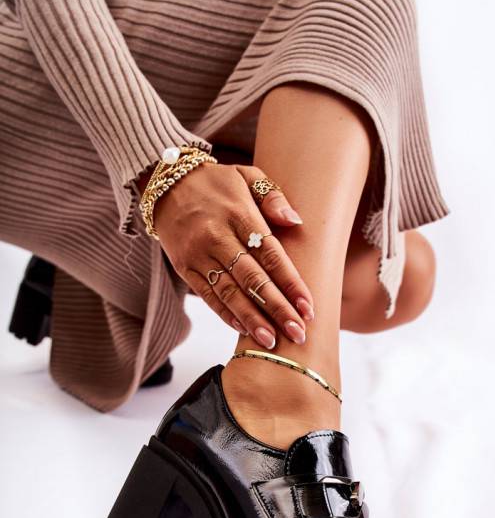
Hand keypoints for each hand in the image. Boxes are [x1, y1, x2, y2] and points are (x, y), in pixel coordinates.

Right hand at [146, 161, 313, 347]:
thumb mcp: (246, 175)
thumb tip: (296, 222)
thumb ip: (273, 197)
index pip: (271, 254)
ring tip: (271, 342)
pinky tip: (243, 330)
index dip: (291, 283)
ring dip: (252, 319)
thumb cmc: (215, 183)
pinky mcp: (184, 267)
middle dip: (277, 309)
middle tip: (298, 334)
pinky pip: (207, 295)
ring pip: (229, 293)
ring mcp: (198, 254)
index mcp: (239, 214)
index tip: (308, 307)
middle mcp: (218, 237)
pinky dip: (226, 314)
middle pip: (253, 279)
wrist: (164, 183)